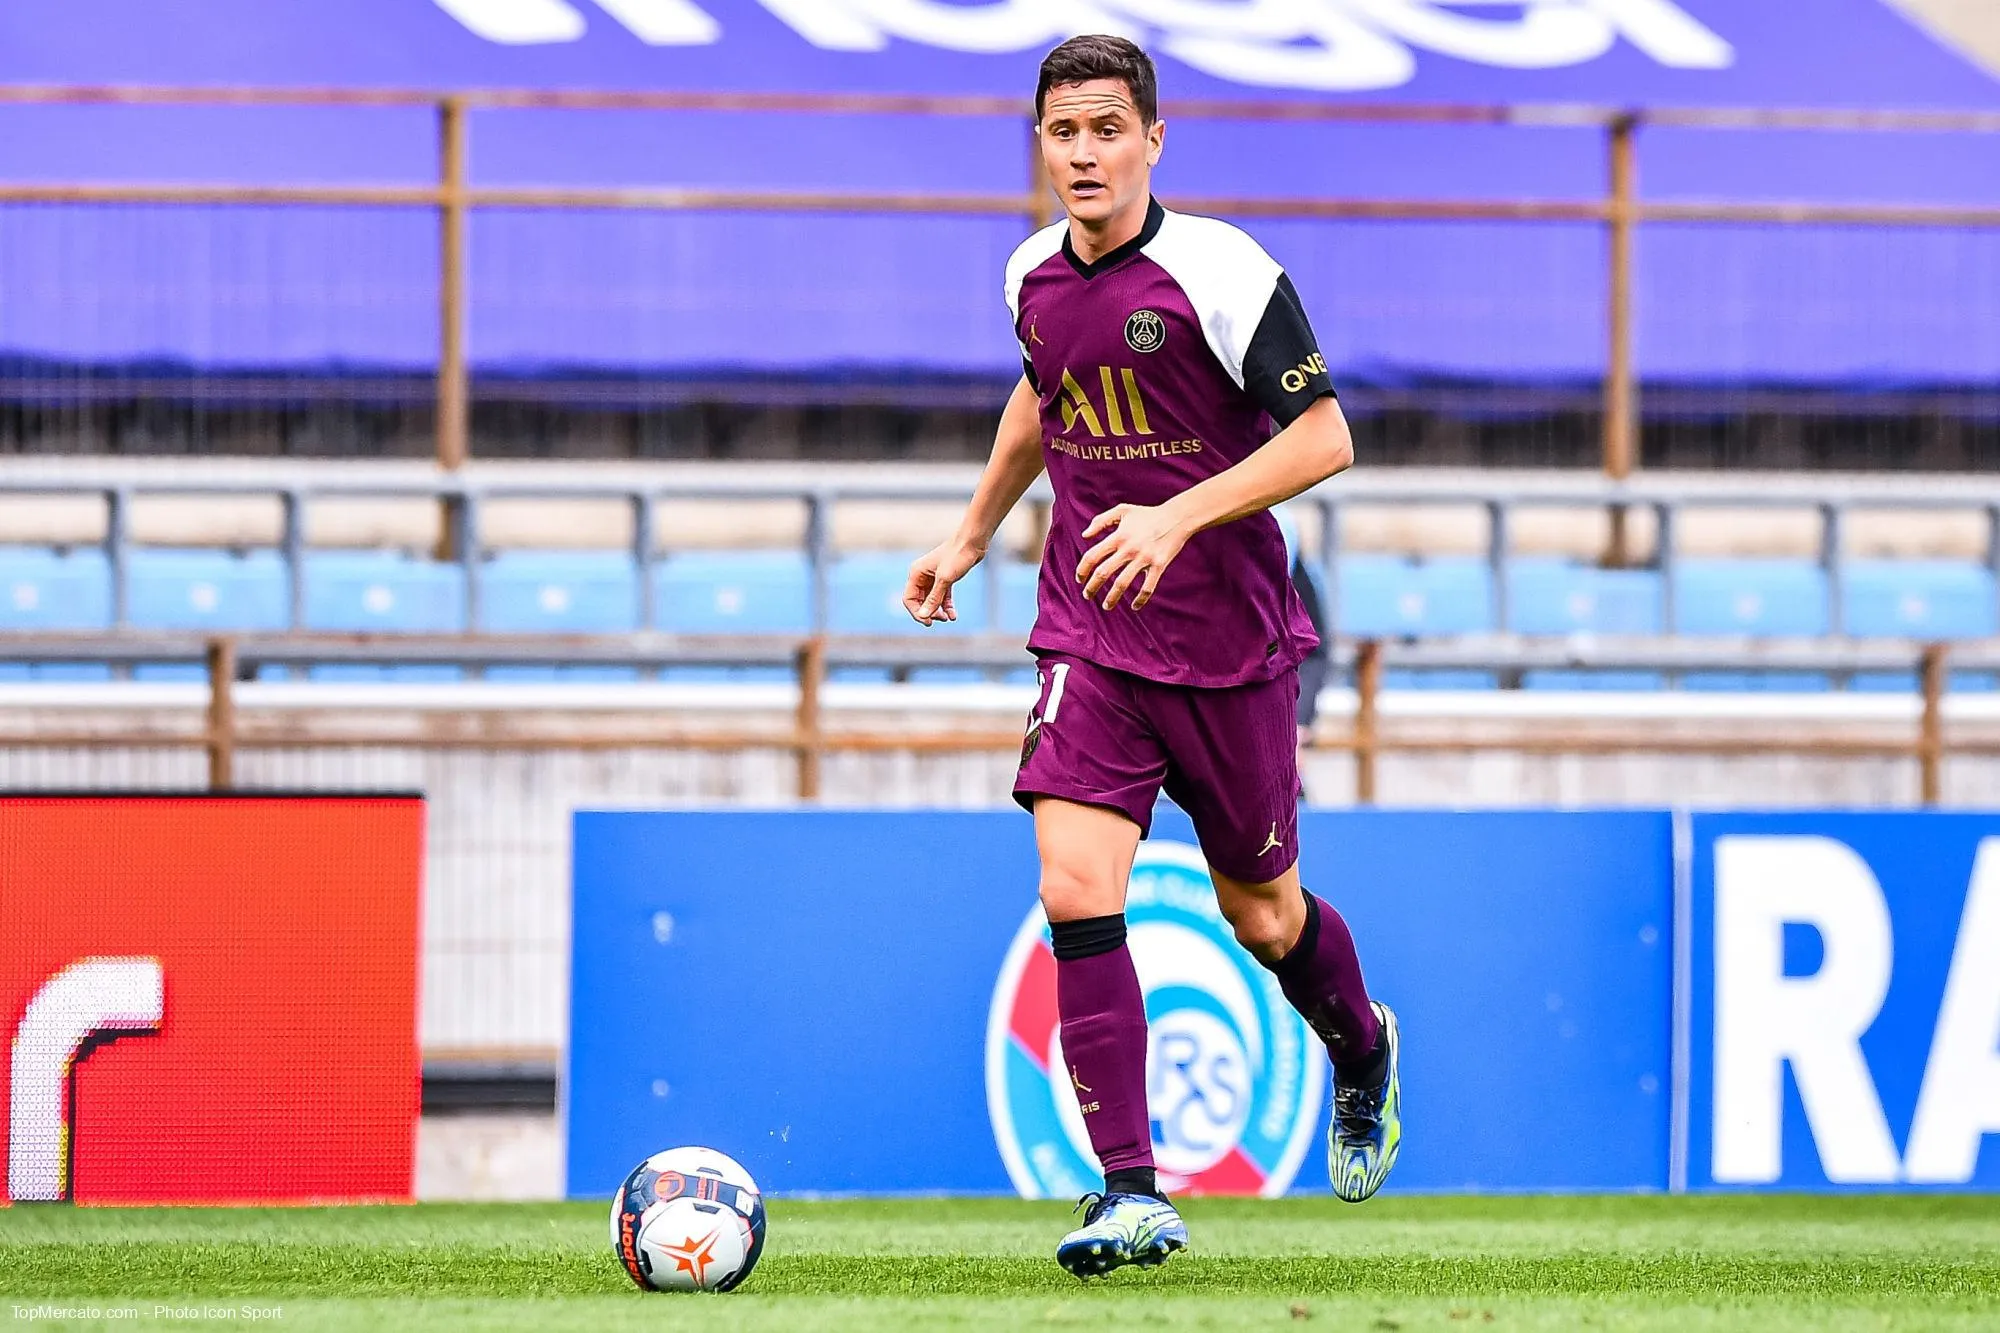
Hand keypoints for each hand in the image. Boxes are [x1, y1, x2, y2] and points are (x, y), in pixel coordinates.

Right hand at [903, 539, 984, 625]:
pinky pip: (942, 596)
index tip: (929, 622)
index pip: (909, 599)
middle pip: (919, 601)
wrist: (973, 542)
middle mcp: (922, 575)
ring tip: (947, 619)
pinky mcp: (945, 578)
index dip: (917, 612)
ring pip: (931, 600)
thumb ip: (933, 599)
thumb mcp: (945, 580)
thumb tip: (923, 616)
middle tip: (940, 620)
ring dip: (937, 611)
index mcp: (916, 573)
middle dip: (928, 612)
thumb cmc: (957, 556)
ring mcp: (933, 577)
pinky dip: (946, 606)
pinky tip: (953, 615)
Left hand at [1076, 503, 1190, 610]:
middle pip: (1103, 573)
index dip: (1082, 570)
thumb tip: (1084, 535)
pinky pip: (1148, 587)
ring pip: (1122, 584)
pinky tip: (1134, 606)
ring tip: (1106, 606)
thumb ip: (1101, 521)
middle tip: (1087, 595)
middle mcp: (1129, 549)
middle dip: (1092, 588)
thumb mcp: (1122, 511)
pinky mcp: (1159, 565)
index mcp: (1118, 537)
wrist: (1177, 517)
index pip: (1092, 556)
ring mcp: (1144, 558)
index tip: (1079, 579)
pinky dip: (1140, 600)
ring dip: (1111, 598)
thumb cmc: (1148, 514)